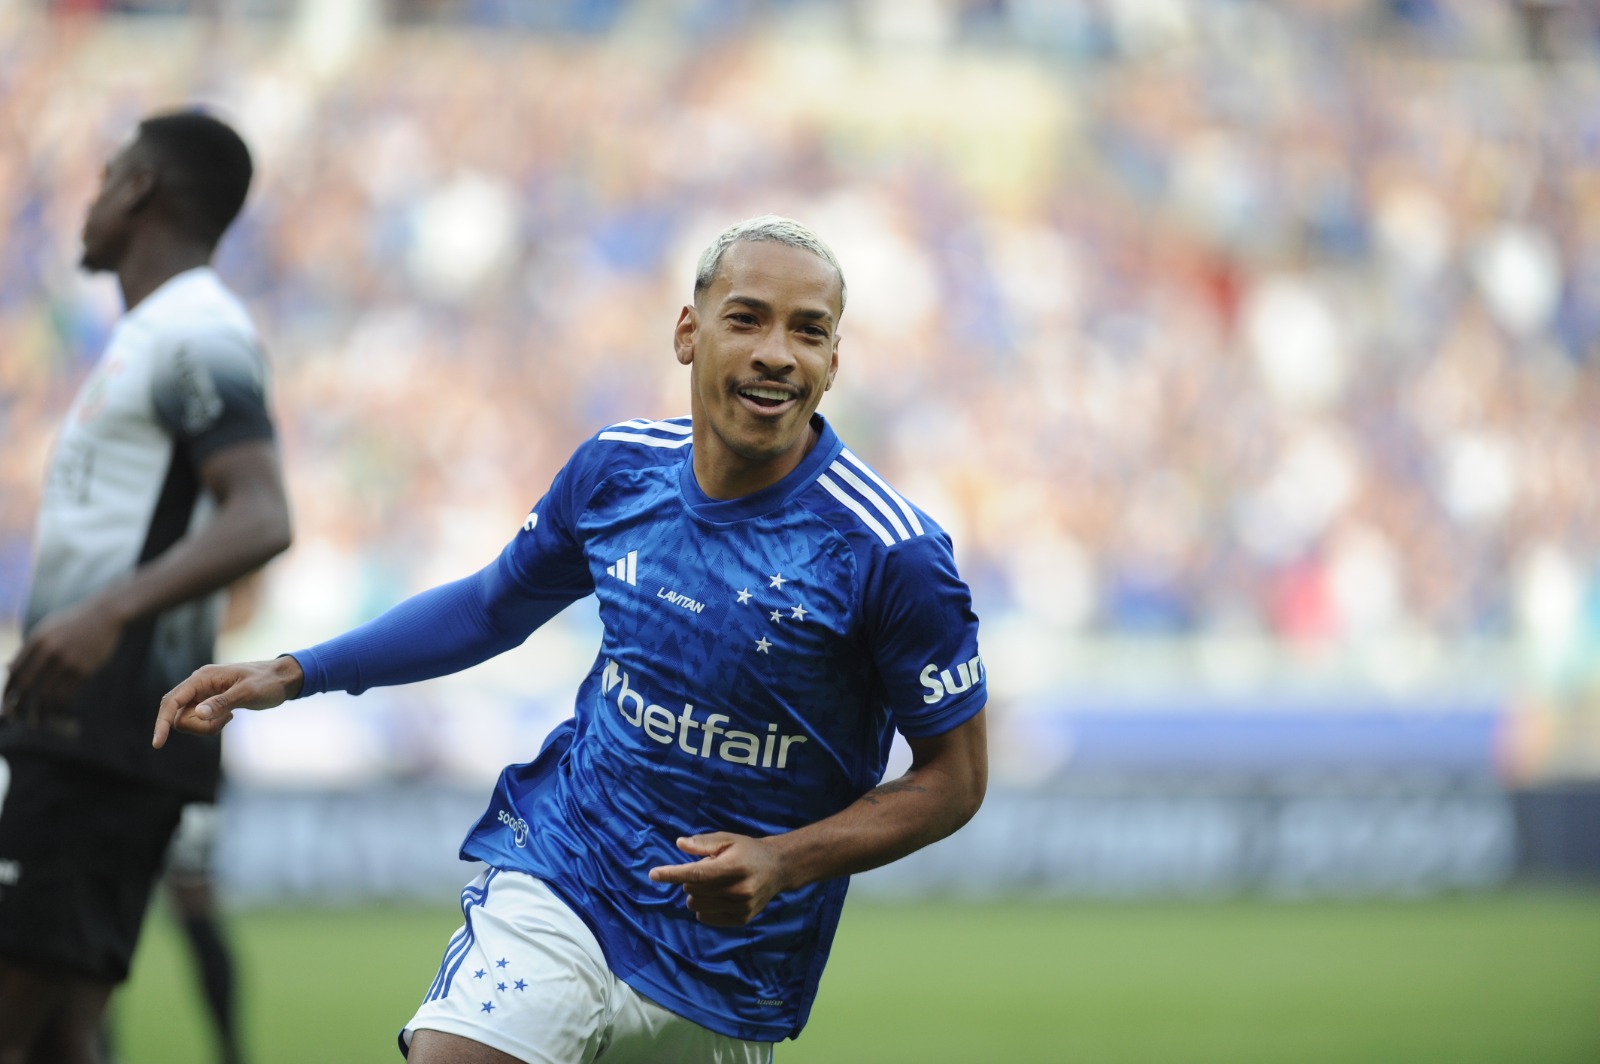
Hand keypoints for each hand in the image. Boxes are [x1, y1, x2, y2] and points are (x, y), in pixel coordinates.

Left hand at [2, 600, 124, 724]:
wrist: (104, 615)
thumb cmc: (73, 623)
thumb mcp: (47, 629)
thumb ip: (28, 648)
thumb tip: (8, 668)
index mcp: (38, 640)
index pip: (16, 671)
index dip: (9, 690)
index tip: (7, 702)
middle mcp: (50, 650)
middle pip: (27, 685)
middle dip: (18, 705)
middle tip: (15, 716)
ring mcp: (68, 660)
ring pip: (48, 694)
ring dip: (39, 712)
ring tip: (36, 722)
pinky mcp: (84, 669)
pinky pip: (67, 693)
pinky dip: (59, 707)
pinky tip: (56, 712)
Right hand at [152, 655, 303, 747]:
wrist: (281, 679)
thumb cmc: (267, 683)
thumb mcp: (248, 693)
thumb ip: (223, 702)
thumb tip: (199, 713)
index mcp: (202, 678)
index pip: (172, 701)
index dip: (162, 722)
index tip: (158, 743)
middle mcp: (197, 685)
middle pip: (178, 716)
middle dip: (198, 726)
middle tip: (227, 719)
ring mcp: (202, 695)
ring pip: (188, 721)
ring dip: (207, 727)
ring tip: (230, 716)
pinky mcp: (208, 703)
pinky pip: (199, 722)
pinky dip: (212, 726)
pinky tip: (230, 716)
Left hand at [647, 832, 788, 925]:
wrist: (778, 868)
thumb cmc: (748, 851)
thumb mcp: (728, 839)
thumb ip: (703, 843)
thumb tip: (679, 844)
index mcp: (733, 867)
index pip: (695, 874)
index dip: (672, 874)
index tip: (653, 874)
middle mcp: (738, 890)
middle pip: (692, 891)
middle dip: (691, 880)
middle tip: (708, 870)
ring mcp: (740, 908)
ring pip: (696, 906)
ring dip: (696, 895)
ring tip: (714, 883)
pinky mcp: (741, 920)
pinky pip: (706, 918)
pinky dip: (704, 907)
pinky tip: (717, 896)